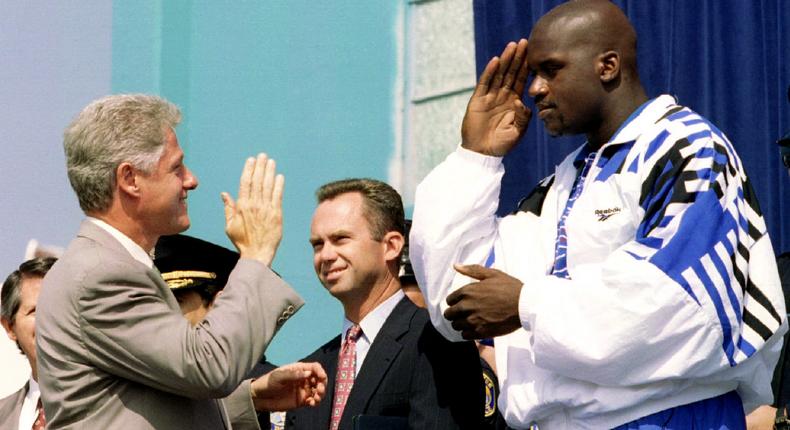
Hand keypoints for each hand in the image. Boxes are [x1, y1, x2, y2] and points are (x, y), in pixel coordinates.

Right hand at [222, 153, 284, 265]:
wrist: (257, 254)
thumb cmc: (242, 241)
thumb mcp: (230, 225)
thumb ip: (228, 208)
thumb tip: (224, 194)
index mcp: (242, 206)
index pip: (245, 183)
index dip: (248, 170)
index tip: (251, 160)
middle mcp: (254, 205)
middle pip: (257, 181)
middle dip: (260, 167)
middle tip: (263, 156)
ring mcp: (266, 209)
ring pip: (267, 186)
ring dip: (269, 172)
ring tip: (271, 162)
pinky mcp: (276, 214)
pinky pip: (278, 196)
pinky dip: (279, 186)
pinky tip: (280, 177)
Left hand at [250, 362, 326, 410]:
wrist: (260, 398)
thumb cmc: (268, 383)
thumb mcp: (279, 376)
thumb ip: (294, 375)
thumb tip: (308, 373)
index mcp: (299, 369)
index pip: (314, 367)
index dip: (320, 371)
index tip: (322, 377)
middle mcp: (303, 378)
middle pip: (319, 379)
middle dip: (322, 384)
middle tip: (319, 390)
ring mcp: (303, 389)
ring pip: (318, 390)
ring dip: (320, 394)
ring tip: (316, 398)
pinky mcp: (302, 400)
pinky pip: (313, 400)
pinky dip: (315, 402)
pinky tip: (312, 403)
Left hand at [444, 264, 522, 338]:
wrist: (525, 305)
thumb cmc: (510, 288)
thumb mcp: (492, 274)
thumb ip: (472, 270)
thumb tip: (456, 266)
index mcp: (467, 291)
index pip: (449, 300)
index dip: (455, 302)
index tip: (462, 303)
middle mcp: (467, 306)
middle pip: (449, 314)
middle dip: (454, 314)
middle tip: (464, 313)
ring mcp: (473, 320)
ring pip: (456, 326)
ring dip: (460, 324)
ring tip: (470, 321)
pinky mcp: (481, 332)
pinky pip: (465, 336)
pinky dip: (468, 333)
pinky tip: (475, 328)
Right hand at [461, 39, 530, 155]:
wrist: (482, 154)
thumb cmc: (501, 144)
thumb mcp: (518, 132)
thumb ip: (523, 117)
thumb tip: (523, 102)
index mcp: (514, 102)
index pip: (521, 80)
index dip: (526, 66)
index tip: (533, 52)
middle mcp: (502, 96)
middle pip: (511, 73)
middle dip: (517, 58)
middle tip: (524, 42)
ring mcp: (489, 97)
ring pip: (499, 75)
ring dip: (505, 60)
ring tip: (511, 46)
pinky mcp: (477, 101)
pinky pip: (484, 84)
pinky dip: (489, 72)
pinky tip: (495, 61)